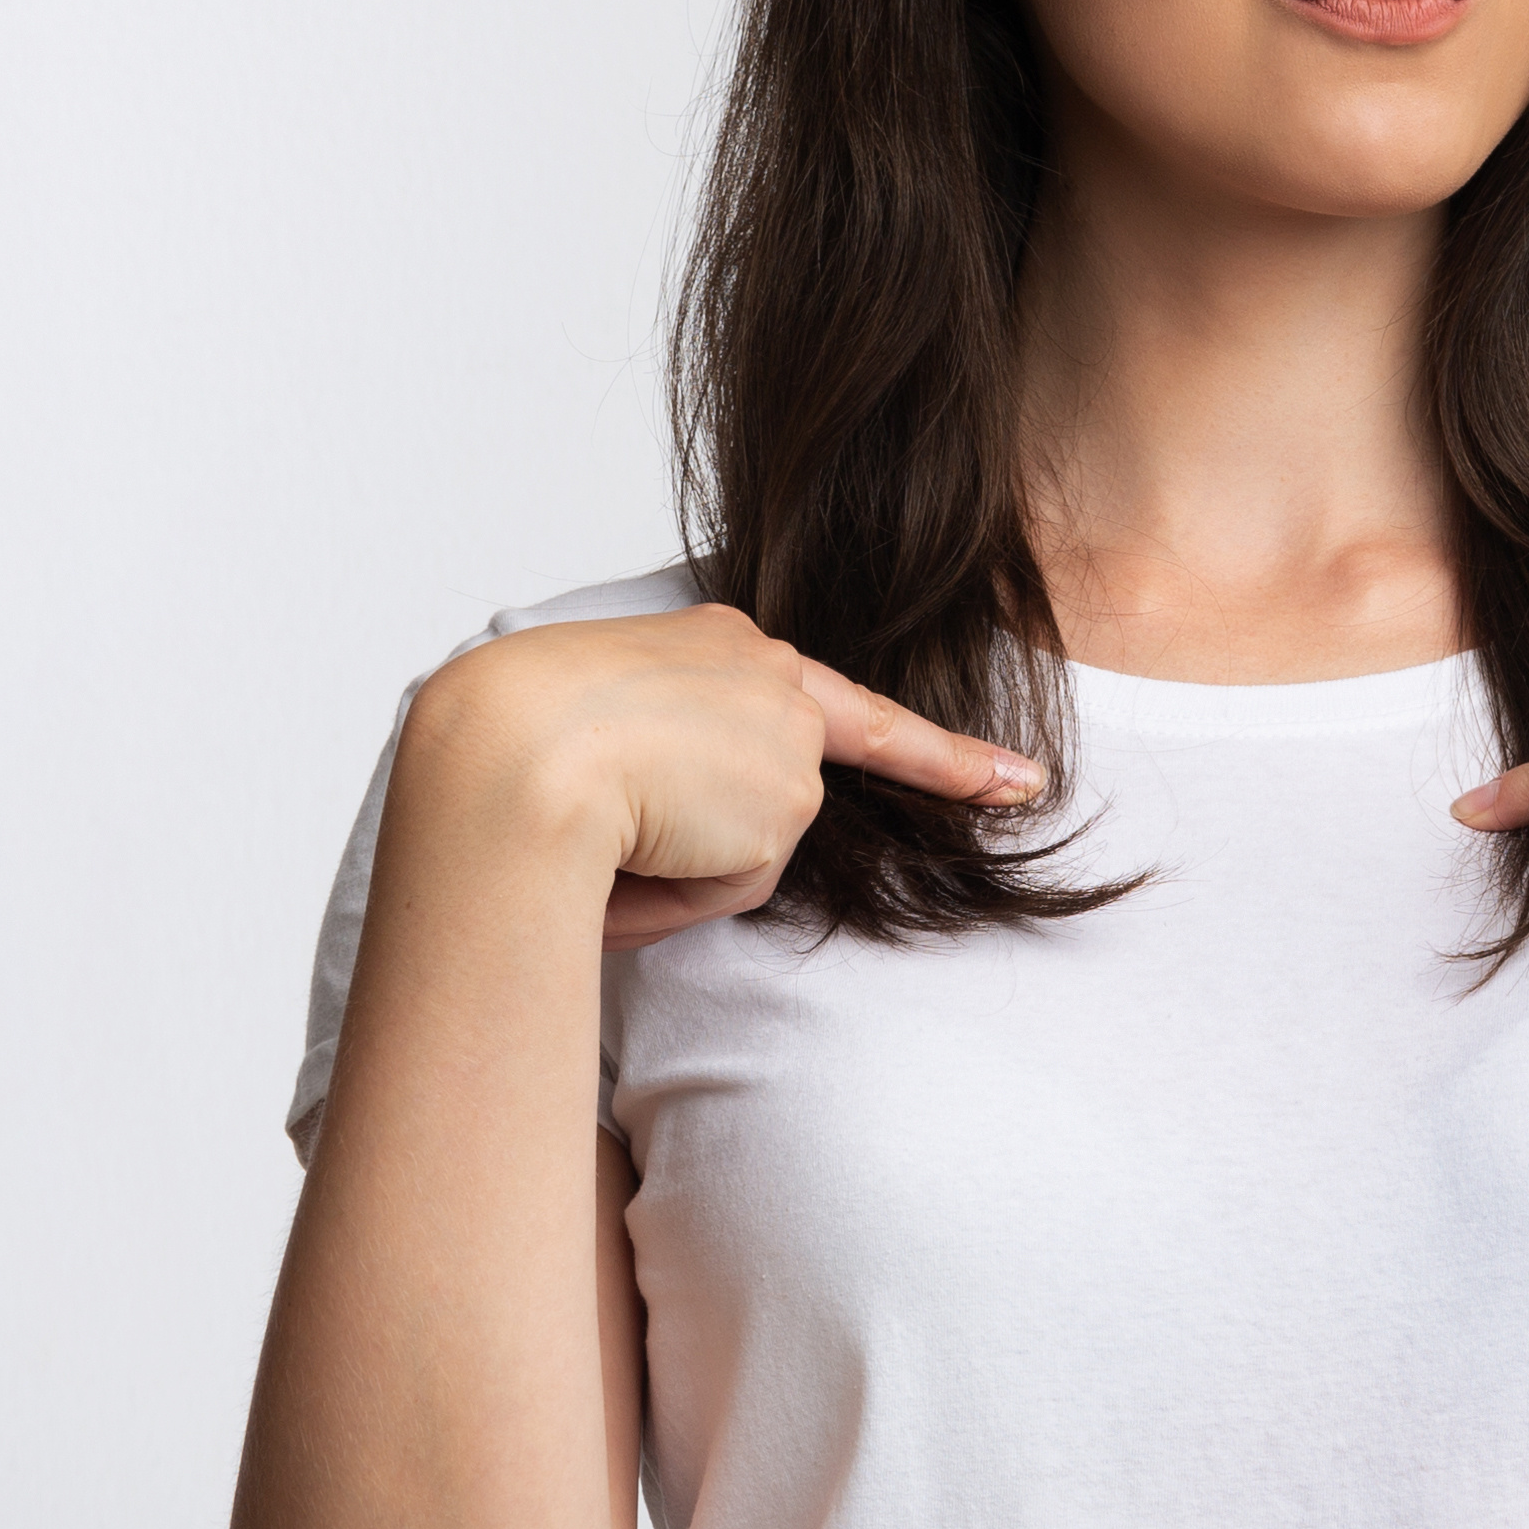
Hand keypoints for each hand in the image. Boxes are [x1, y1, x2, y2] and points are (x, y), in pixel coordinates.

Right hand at [403, 602, 1044, 947]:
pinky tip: (639, 844)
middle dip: (725, 836)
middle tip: (660, 824)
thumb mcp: (594, 732)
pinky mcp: (789, 795)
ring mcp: (787, 732)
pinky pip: (735, 880)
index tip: (1020, 782)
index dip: (942, 753)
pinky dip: (684, 885)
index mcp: (711, 643)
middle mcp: (767, 671)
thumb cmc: (508, 744)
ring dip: (683, 864)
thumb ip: (675, 768)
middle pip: (776, 796)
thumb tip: (705, 838)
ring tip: (612, 824)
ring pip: (748, 846)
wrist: (507, 748)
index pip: (842, 703)